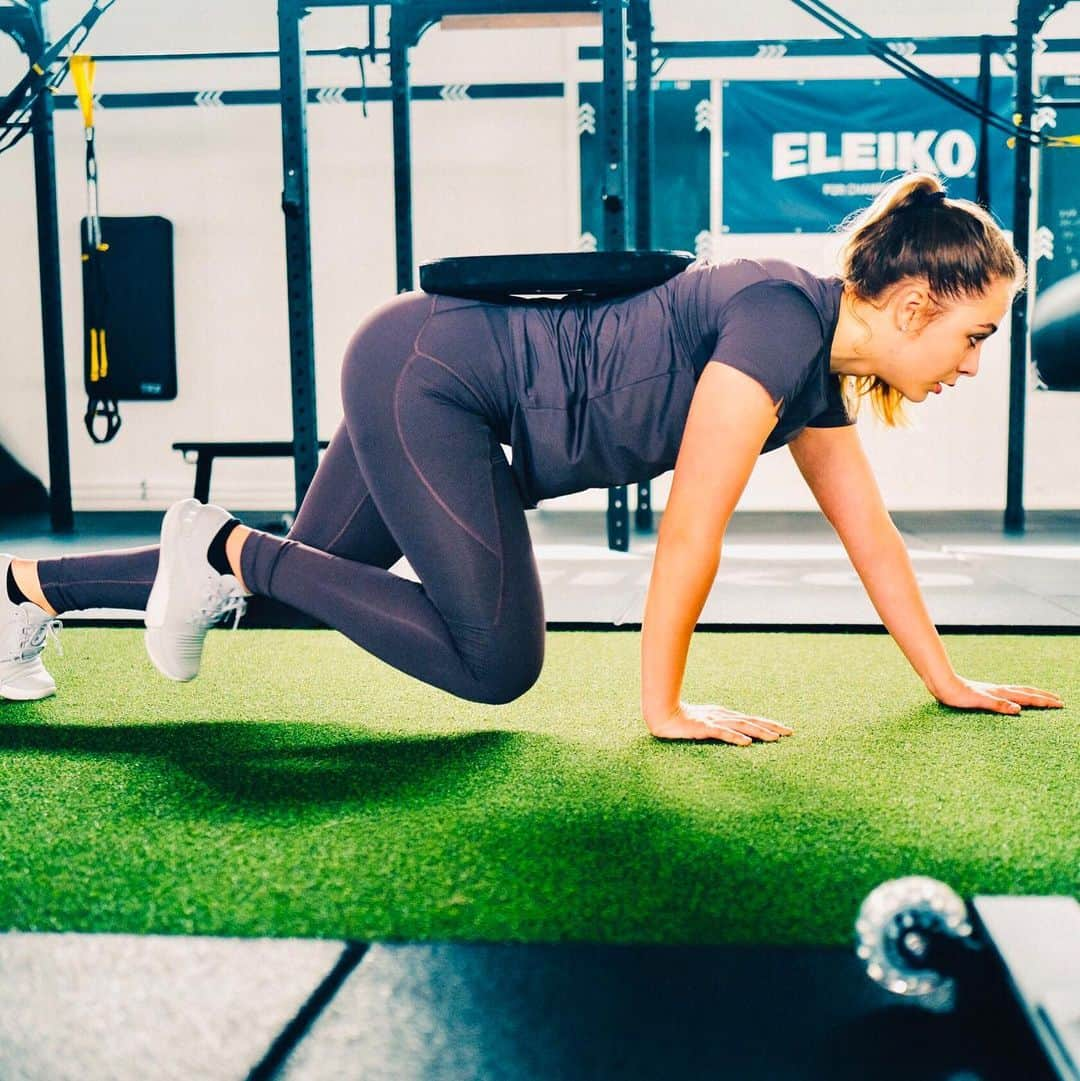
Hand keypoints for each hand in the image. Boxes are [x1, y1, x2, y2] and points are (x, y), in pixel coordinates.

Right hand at [645, 701, 793, 744]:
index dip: (768, 724)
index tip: (785, 730)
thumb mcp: (706, 724)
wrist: (661, 714)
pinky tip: (746, 742)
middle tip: (790, 733)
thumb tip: (738, 735)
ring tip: (775, 739)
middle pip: (751, 721)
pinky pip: (721, 733)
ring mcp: (713, 721)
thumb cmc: (682, 720)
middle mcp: (722, 716)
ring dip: (759, 732)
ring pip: (741, 726)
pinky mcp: (702, 727)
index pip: (751, 720)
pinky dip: (734, 737)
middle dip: (771, 727)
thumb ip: (721, 728)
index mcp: (724, 715)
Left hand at [931, 675, 1064, 714]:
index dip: (1044, 702)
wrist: (941, 683)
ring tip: (1041, 697)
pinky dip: (1016, 696)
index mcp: (1000, 692)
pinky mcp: (984, 693)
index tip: (1060, 704)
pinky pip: (1007, 694)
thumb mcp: (978, 701)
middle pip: (1026, 692)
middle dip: (1043, 697)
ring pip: (1017, 691)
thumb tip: (1018, 709)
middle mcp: (998, 690)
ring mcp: (992, 690)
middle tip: (1059, 700)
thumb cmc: (957, 694)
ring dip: (1032, 694)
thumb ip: (998, 705)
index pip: (1027, 698)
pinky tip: (1013, 699)